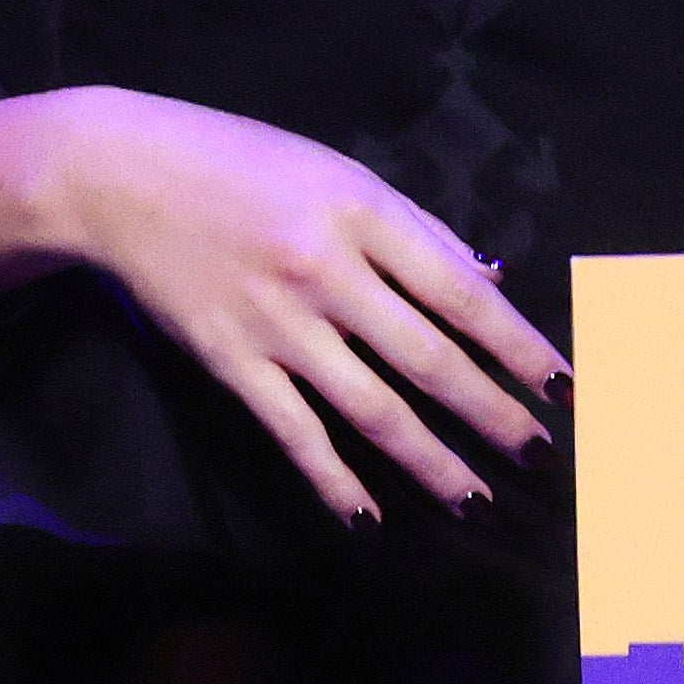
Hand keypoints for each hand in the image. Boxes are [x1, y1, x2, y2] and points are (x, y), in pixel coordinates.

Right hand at [33, 85, 567, 523]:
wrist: (120, 177)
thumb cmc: (243, 166)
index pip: (461, 293)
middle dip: (491, 414)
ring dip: (430, 462)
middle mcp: (328, 272)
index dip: (517, 346)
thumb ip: (417, 229)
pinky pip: (295, 433)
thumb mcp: (339, 173)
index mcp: (365, 214)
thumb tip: (490, 281)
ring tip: (477, 500)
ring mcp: (277, 324)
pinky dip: (334, 480)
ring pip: (371, 408)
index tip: (562, 386)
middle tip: (540, 457)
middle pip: (428, 358)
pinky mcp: (230, 363)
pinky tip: (370, 518)